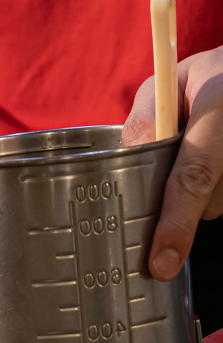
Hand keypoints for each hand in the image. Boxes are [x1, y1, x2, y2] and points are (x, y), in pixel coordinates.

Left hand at [123, 46, 222, 279]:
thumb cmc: (206, 81)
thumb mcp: (168, 82)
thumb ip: (144, 119)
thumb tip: (128, 157)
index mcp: (220, 107)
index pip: (194, 176)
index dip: (176, 224)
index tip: (161, 261)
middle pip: (207, 202)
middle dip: (180, 200)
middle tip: (172, 165)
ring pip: (219, 206)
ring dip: (202, 193)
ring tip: (201, 152)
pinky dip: (215, 189)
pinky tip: (214, 163)